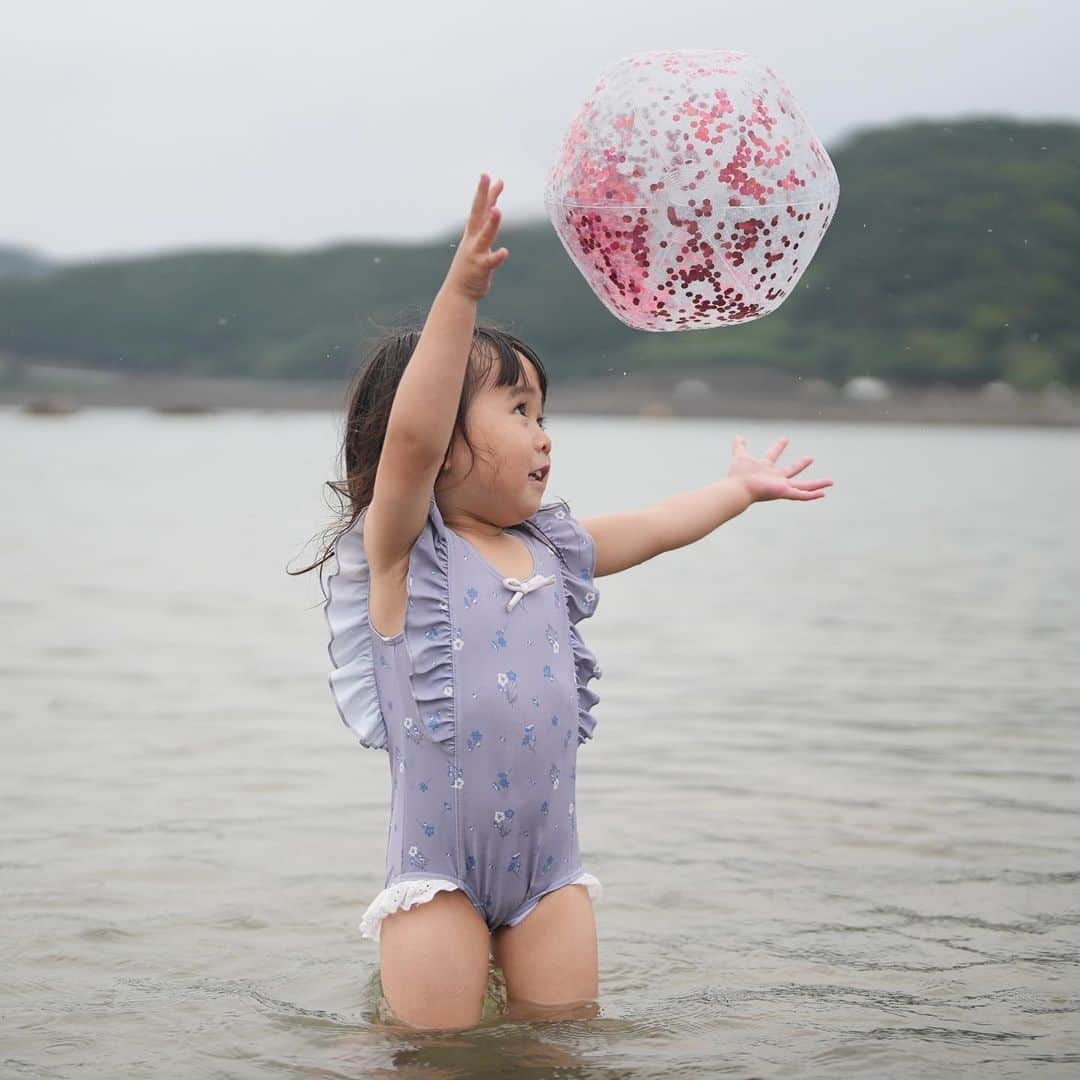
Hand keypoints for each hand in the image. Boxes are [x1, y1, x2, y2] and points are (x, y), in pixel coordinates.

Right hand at [444, 173, 508, 300]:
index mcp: (473, 233)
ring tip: (498, 210)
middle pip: (478, 213)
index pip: (480, 208)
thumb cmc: (471, 266)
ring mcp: (476, 253)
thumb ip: (487, 226)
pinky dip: (497, 256)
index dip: (484, 192)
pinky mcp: (481, 268)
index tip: (488, 175)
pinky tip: (504, 252)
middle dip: (482, 194)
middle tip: (485, 176)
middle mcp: (473, 239)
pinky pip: (490, 262)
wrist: (458, 293)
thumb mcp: (478, 243)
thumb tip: (493, 209)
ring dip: (491, 223)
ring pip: (485, 235)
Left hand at [727, 434, 832, 502]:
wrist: (739, 488)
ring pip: (803, 486)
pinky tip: (823, 494)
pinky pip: (801, 495)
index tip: (785, 439)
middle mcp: (775, 477)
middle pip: (791, 470)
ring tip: (830, 482)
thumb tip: (737, 435)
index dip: (778, 447)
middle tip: (811, 457)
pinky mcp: (785, 492)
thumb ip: (739, 446)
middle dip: (801, 464)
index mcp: (765, 468)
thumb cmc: (738, 475)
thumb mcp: (740, 456)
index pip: (773, 455)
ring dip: (816, 484)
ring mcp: (781, 486)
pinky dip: (812, 495)